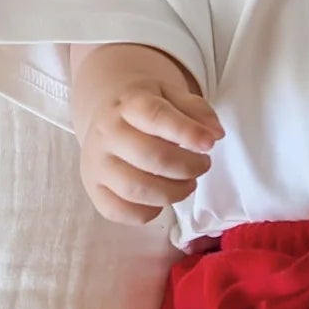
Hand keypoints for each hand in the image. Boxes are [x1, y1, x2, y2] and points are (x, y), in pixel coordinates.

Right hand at [78, 74, 223, 225]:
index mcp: (128, 104)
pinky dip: (147, 212)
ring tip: (188, 184)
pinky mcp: (94, 191)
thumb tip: (215, 134)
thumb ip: (197, 111)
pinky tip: (160, 199)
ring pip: (136, 189)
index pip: (155, 116)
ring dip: (173, 192)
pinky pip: (120, 211)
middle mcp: (106, 133)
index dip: (186, 131)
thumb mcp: (172, 96)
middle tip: (203, 165)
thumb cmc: (145, 110)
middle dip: (187, 166)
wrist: (106, 118)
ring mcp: (96, 164)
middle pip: (150, 156)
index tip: (209, 144)